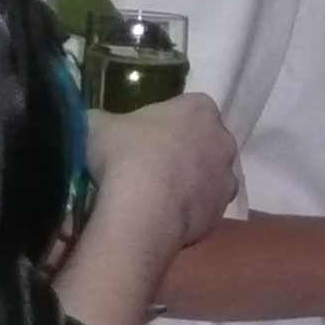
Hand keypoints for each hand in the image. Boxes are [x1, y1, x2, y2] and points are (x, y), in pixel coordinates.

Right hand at [86, 93, 239, 250]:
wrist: (143, 211)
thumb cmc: (124, 155)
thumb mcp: (96, 125)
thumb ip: (102, 121)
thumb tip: (96, 125)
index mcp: (199, 108)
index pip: (187, 107)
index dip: (165, 121)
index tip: (143, 136)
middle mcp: (223, 139)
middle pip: (204, 141)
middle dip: (183, 150)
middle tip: (150, 165)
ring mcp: (228, 178)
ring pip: (209, 176)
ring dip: (190, 182)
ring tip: (157, 196)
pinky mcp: (222, 212)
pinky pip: (205, 207)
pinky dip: (190, 211)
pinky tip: (165, 217)